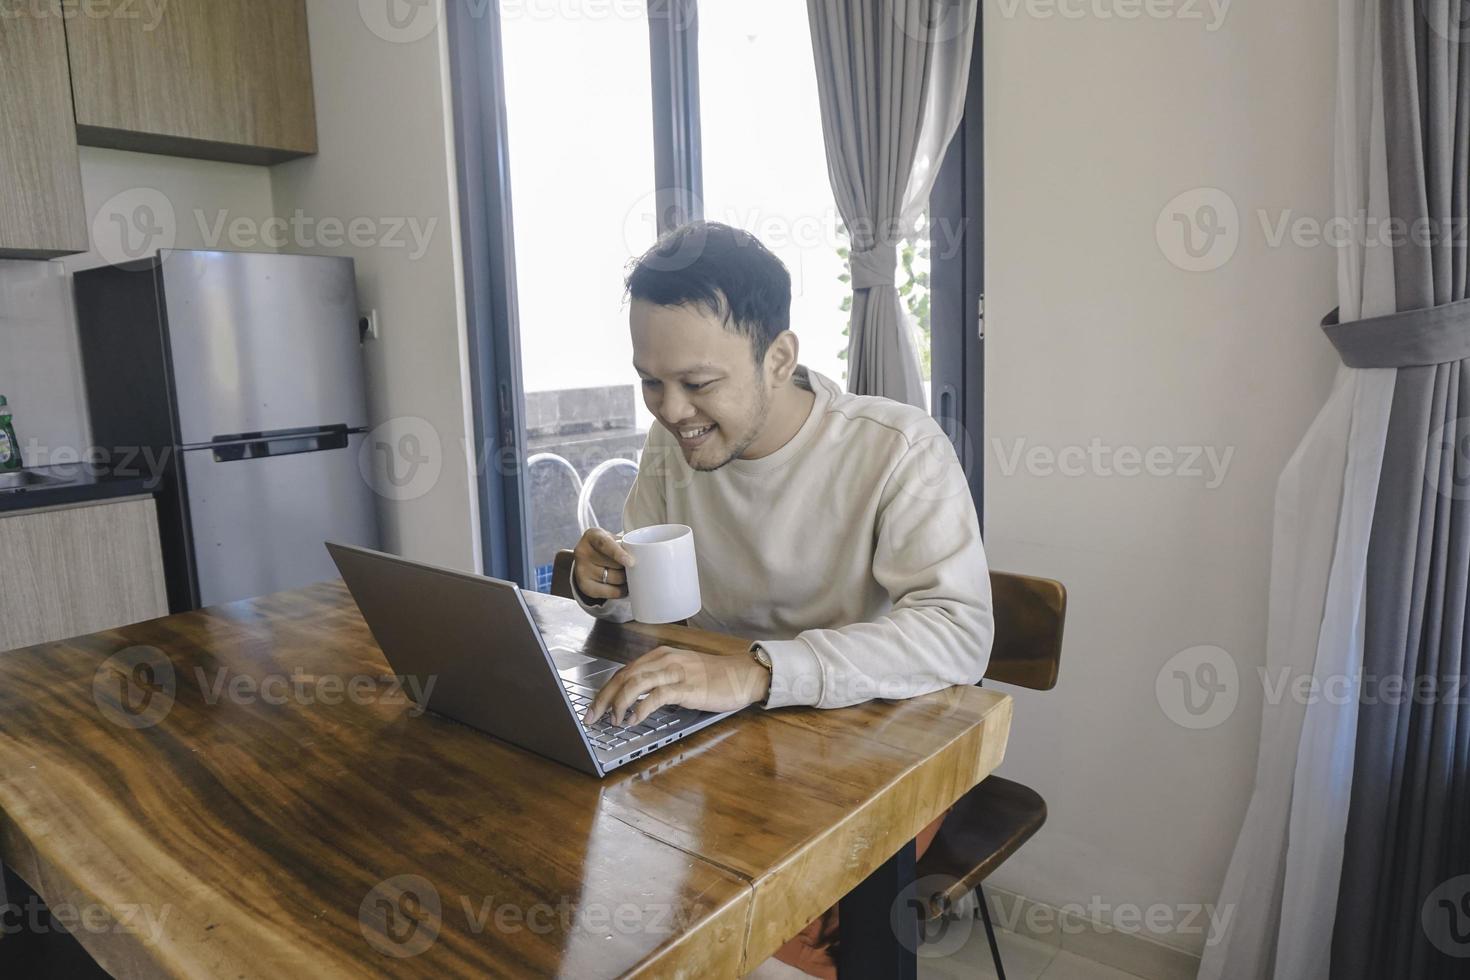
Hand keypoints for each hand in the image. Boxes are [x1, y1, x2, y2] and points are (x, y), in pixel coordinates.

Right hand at [573, 527, 633, 601]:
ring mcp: (581, 570)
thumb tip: (644, 557)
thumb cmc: (606, 547)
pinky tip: (623, 587)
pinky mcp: (584, 586)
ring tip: (627, 575)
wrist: (586, 559)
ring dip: (625, 579)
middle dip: (627, 567)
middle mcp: (583, 552)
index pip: (605, 544)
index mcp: (592, 536)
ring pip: (613, 579)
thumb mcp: (612, 539)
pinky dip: (620, 591)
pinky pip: (609, 592)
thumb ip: (624, 545)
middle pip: (613, 564)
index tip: (631, 562)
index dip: (618, 554)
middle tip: (633, 566)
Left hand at [583, 646, 772, 726]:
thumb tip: (634, 700)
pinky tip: (633, 719)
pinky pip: (656, 696)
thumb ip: (659, 680)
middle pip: (623, 677)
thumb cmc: (714, 677)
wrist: (742, 674)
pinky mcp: (686, 687)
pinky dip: (640, 708)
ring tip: (613, 721)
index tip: (594, 707)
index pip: (624, 672)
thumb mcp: (681, 672)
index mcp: (660, 656)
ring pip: (635, 684)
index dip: (605, 690)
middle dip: (603, 698)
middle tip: (592, 717)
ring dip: (618, 704)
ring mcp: (675, 672)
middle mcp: (664, 660)